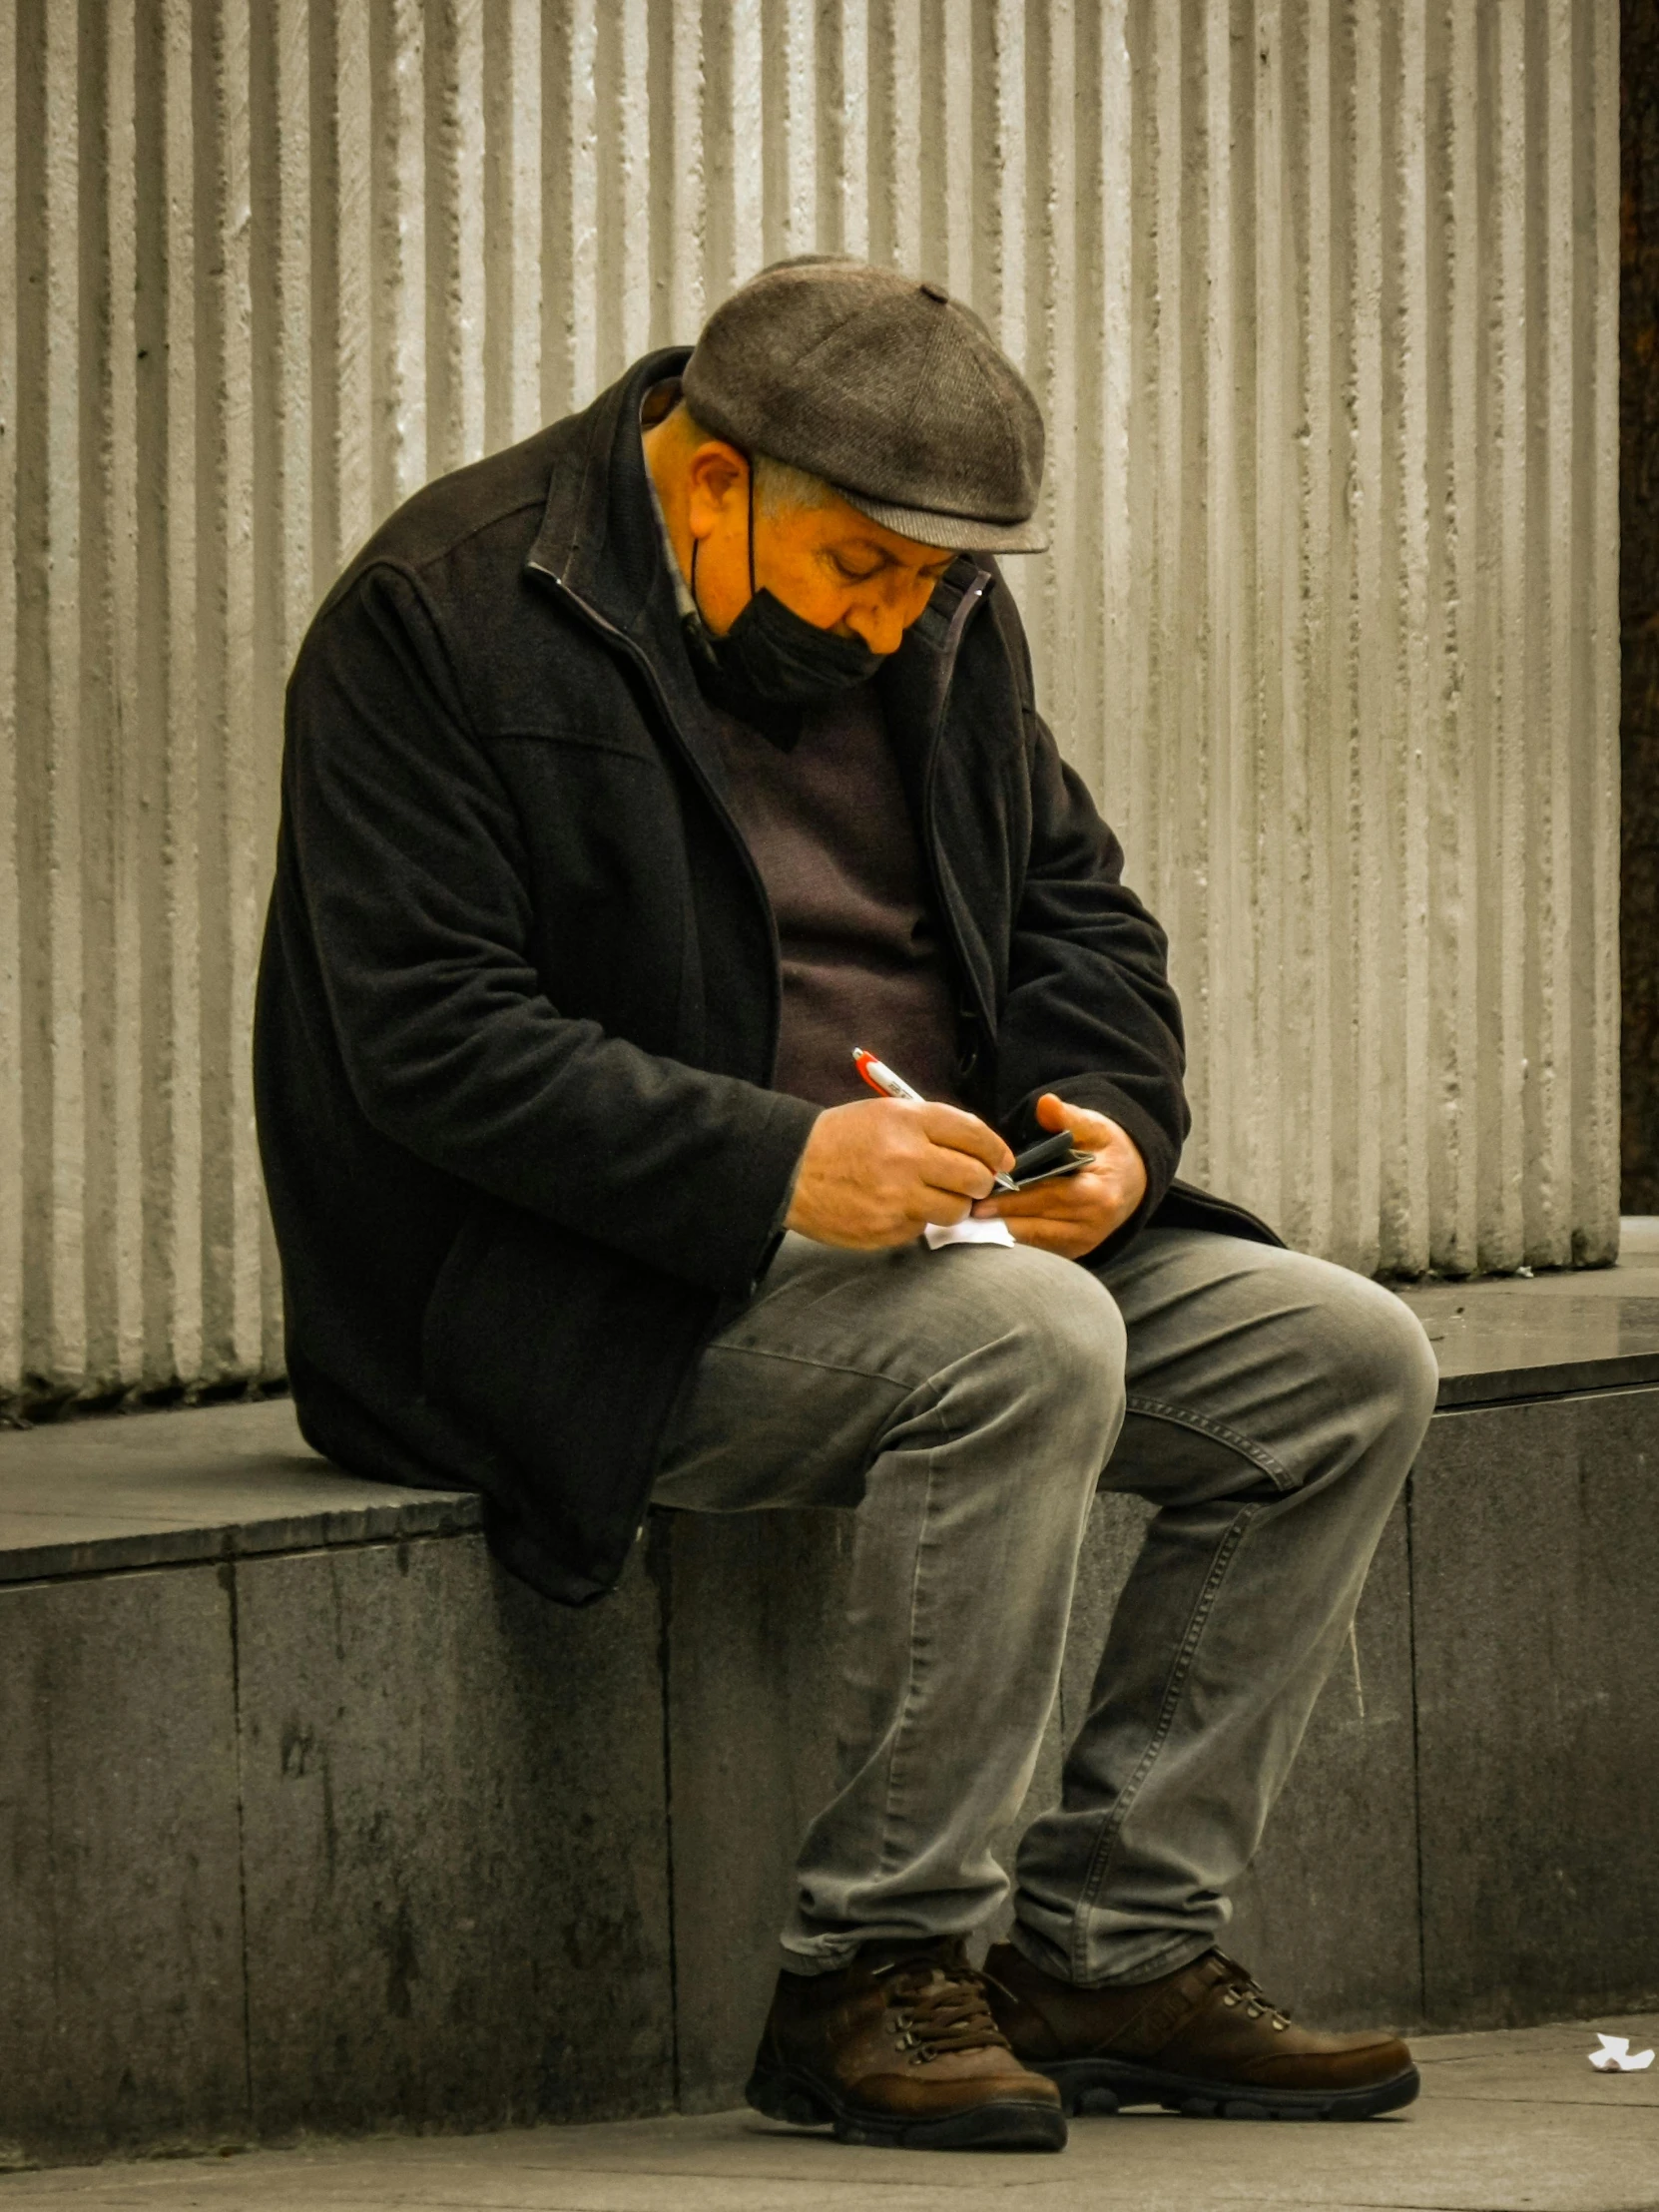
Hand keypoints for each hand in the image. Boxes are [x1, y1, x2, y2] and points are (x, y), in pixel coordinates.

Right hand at [785, 1099, 1016, 1248]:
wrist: (790, 1169)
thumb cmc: (841, 1138)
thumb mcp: (886, 1114)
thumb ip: (933, 1129)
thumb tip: (980, 1153)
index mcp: (909, 1121)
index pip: (974, 1135)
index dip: (996, 1150)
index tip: (1002, 1161)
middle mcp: (908, 1158)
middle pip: (975, 1177)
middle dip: (979, 1182)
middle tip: (968, 1182)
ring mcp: (898, 1197)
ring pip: (955, 1209)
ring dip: (951, 1205)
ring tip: (928, 1195)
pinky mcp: (888, 1228)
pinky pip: (923, 1227)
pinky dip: (917, 1219)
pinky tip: (893, 1206)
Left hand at [971, 1093, 1147, 1259]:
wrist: (1131, 1181)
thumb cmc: (1107, 1150)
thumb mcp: (1095, 1127)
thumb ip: (1069, 1117)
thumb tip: (1046, 1104)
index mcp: (1099, 1194)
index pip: (1049, 1196)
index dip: (1014, 1197)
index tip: (982, 1195)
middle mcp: (1092, 1226)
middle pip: (1037, 1222)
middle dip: (1000, 1216)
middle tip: (965, 1209)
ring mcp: (1083, 1244)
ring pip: (1034, 1240)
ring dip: (1001, 1232)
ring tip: (970, 1219)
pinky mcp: (1073, 1252)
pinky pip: (1038, 1247)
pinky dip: (1013, 1238)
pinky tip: (988, 1227)